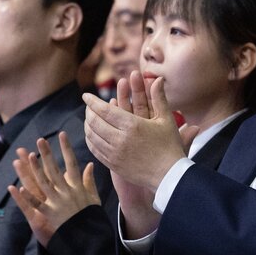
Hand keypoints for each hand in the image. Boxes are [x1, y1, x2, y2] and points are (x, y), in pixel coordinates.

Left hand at [9, 132, 100, 246]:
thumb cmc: (91, 216)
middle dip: (47, 154)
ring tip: (28, 156)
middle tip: (41, 140)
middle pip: (55, 170)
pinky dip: (29, 197)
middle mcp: (67, 192)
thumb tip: (90, 164)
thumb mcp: (93, 197)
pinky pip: (37, 205)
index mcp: (78, 186)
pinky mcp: (50, 214)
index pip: (72, 163)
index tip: (62, 134)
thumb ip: (89, 181)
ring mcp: (58, 202)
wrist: (90, 237)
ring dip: (35, 170)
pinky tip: (19, 188)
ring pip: (44, 183)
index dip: (67, 148)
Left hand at [84, 72, 193, 191]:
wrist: (169, 176)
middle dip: (88, 112)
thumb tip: (158, 78)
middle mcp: (120, 139)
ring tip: (88, 119)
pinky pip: (95, 150)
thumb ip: (159, 98)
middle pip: (95, 122)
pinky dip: (90, 140)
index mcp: (132, 125)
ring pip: (92, 136)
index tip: (85, 95)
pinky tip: (92, 135)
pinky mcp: (113, 165)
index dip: (92, 101)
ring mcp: (115, 154)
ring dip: (87, 125)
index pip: (104, 110)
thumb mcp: (166, 120)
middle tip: (88, 106)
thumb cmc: (170, 146)